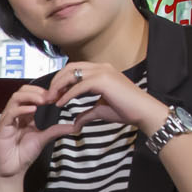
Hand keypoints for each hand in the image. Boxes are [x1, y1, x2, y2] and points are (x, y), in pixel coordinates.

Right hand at [0, 82, 73, 179]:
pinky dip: (22, 109)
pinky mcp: (3, 127)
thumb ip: (56, 130)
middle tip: (51, 96)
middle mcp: (16, 114)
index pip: (32, 95)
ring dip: (30, 96)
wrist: (12, 170)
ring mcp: (8, 119)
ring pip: (15, 98)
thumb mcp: (44, 139)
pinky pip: (10, 113)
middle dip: (37, 91)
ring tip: (43, 100)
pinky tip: (32, 110)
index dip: (45, 93)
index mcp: (25, 115)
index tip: (58, 96)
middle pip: (22, 91)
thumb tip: (73, 126)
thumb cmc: (23, 155)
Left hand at [46, 61, 169, 131]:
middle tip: (48, 96)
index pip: (75, 70)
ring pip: (72, 74)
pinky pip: (79, 86)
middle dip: (56, 81)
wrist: (144, 112)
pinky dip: (67, 95)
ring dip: (58, 86)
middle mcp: (101, 67)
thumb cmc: (127, 110)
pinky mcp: (103, 81)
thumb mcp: (101, 110)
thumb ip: (86, 113)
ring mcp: (103, 72)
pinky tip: (60, 104)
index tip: (53, 94)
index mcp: (101, 70)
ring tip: (51, 99)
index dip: (61, 80)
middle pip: (70, 68)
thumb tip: (75, 123)